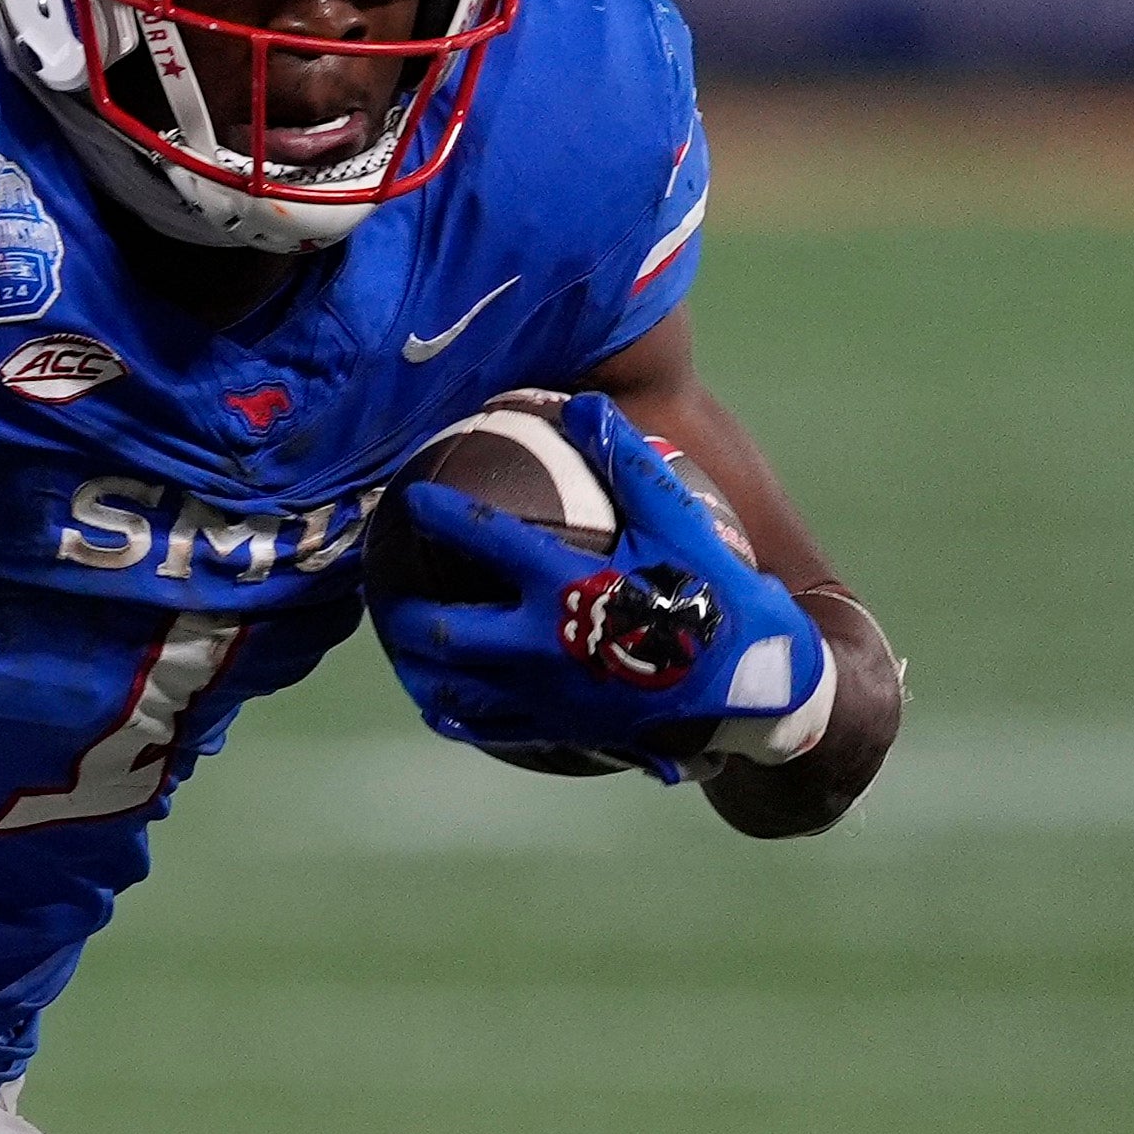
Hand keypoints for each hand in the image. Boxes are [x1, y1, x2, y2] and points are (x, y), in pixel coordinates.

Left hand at [371, 394, 827, 781]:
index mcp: (566, 585)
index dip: (439, 512)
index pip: (483, 537)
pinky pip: (484, 725)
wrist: (750, 693)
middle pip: (442, 629)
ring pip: (449, 684)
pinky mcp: (553, 730)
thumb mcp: (683, 524)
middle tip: (383, 586)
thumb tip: (581, 403)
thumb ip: (630, 462)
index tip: (409, 496)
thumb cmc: (719, 601)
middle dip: (401, 607)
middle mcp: (540, 644)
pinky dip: (451, 710)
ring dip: (415, 662)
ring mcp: (542, 695)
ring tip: (400, 643)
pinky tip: (439, 702)